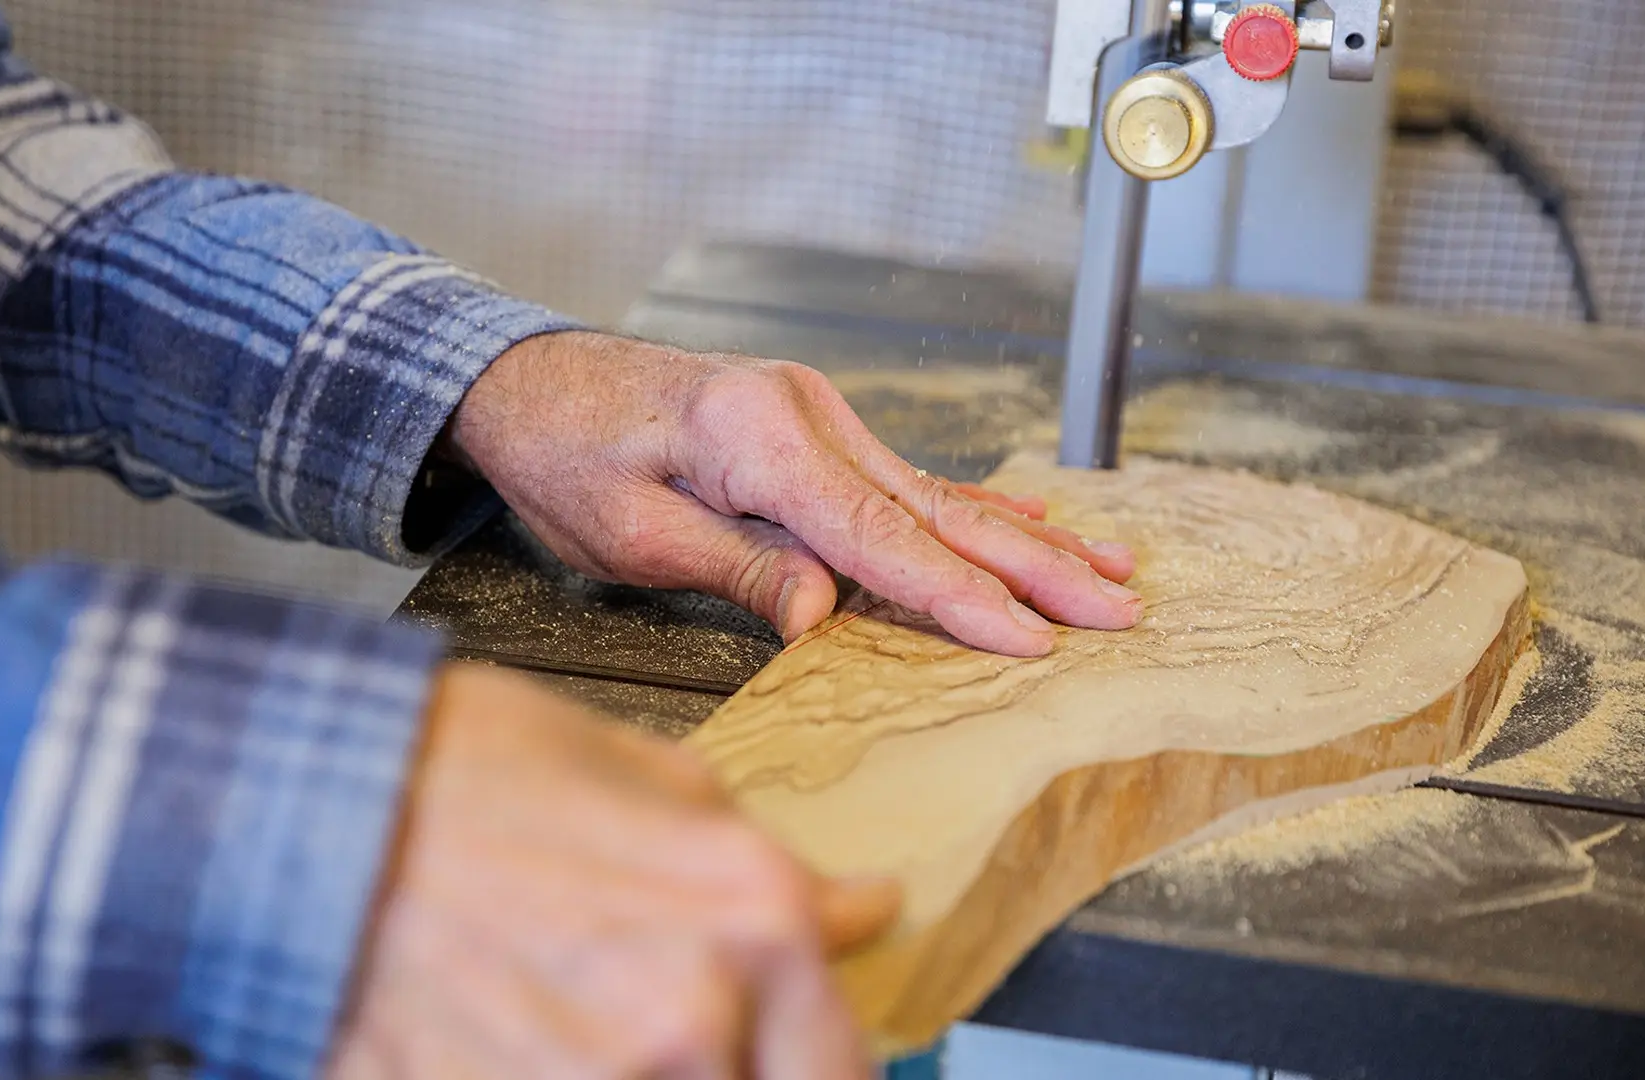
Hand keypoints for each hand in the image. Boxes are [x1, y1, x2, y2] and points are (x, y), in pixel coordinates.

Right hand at [329, 664, 900, 1078]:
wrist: (300, 811)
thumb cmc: (454, 771)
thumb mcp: (642, 771)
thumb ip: (758, 860)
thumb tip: (853, 910)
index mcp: (748, 917)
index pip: (849, 1050)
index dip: (828, 1053)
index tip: (805, 1041)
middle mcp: (697, 1018)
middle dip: (751, 1064)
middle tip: (684, 1030)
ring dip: (664, 1069)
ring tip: (592, 1021)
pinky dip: (581, 1073)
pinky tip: (540, 1040)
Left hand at [449, 332, 1140, 656]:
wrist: (526, 381)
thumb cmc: (563, 454)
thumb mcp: (627, 532)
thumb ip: (735, 566)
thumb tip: (825, 615)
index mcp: (762, 440)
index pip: (882, 538)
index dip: (962, 596)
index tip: (1034, 640)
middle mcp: (806, 417)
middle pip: (938, 508)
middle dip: (1033, 566)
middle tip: (1118, 609)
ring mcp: (814, 415)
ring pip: (937, 491)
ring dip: (1024, 537)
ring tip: (1108, 567)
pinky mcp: (809, 426)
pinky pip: (905, 477)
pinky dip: (971, 504)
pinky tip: (1025, 516)